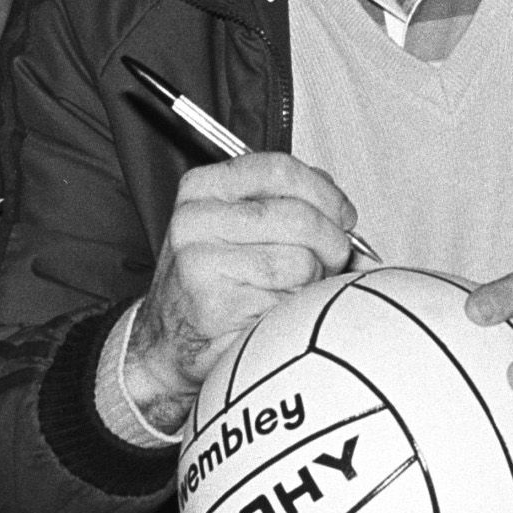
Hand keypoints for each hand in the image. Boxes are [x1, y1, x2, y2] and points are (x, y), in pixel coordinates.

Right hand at [122, 153, 357, 435]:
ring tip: (291, 288)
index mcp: (202, 188)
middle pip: (298, 216)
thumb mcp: (237, 225)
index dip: (325, 192)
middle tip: (333, 258)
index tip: (342, 214)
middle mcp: (195, 220)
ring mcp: (201, 263)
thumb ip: (286, 203)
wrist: (168, 343)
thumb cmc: (213, 283)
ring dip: (312, 281)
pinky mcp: (217, 306)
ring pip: (300, 260)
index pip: (279, 169)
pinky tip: (274, 312)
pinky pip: (289, 301)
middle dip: (332, 241)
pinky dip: (295, 309)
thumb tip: (344, 213)